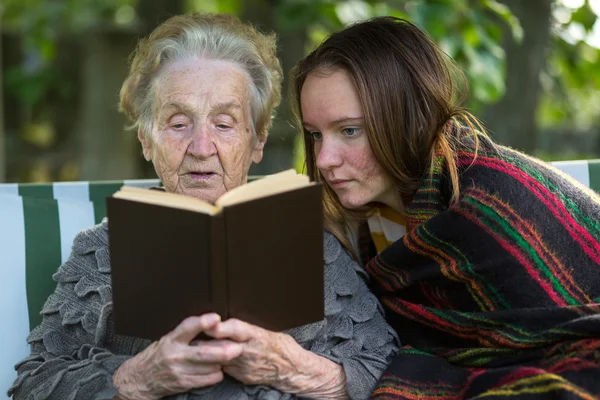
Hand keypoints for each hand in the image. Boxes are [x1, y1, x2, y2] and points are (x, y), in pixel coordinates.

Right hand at [113, 313, 242, 399]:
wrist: (140, 378)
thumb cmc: (159, 355)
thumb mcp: (169, 338)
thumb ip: (188, 332)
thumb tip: (213, 323)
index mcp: (172, 339)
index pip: (187, 327)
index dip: (202, 322)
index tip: (216, 318)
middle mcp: (175, 354)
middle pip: (203, 352)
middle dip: (223, 350)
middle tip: (238, 347)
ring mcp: (178, 370)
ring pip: (207, 367)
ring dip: (222, 363)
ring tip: (230, 357)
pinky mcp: (182, 383)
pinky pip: (205, 380)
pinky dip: (215, 375)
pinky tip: (219, 370)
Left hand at [205, 319, 347, 397]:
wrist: (291, 368)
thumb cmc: (280, 345)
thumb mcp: (267, 330)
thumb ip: (246, 328)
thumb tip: (226, 320)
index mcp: (257, 335)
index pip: (236, 329)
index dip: (220, 326)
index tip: (208, 323)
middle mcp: (250, 351)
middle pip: (222, 346)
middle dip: (205, 342)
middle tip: (192, 337)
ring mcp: (245, 366)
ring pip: (220, 359)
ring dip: (207, 354)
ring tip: (196, 348)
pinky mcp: (242, 376)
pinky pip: (225, 369)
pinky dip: (217, 363)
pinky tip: (211, 360)